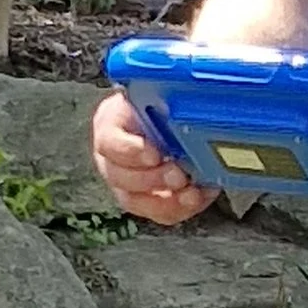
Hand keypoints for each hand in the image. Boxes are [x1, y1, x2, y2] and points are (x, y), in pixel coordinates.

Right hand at [92, 90, 218, 224]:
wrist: (177, 117)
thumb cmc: (165, 103)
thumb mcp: (162, 93)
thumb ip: (168, 96)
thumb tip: (188, 94)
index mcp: (111, 125)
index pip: (109, 142)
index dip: (130, 152)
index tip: (154, 154)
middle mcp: (111, 157)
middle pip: (119, 176)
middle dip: (151, 179)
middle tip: (179, 174)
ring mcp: (125, 182)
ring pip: (135, 200)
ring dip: (165, 200)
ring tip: (191, 192)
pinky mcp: (146, 200)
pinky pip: (159, 213)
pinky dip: (180, 208)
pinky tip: (199, 196)